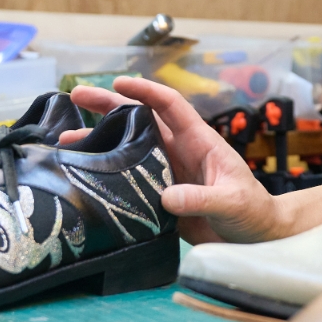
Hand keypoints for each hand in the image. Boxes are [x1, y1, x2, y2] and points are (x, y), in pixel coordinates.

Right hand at [61, 77, 281, 244]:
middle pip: (140, 121)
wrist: (255, 238)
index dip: (146, 91)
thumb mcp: (232, 202)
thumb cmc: (252, 211)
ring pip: (129, 149)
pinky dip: (107, 176)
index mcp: (199, 141)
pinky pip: (130, 181)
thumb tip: (166, 197)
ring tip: (65, 138)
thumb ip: (202, 198)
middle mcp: (179, 152)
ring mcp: (167, 173)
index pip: (170, 106)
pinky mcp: (160, 198)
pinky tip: (84, 175)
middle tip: (77, 95)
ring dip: (100, 141)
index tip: (119, 82)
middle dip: (110, 106)